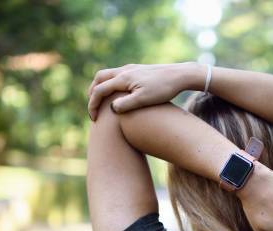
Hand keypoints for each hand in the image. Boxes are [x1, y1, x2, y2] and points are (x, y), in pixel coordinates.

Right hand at [87, 63, 201, 119]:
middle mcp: (124, 71)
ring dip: (101, 87)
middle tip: (93, 108)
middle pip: (99, 78)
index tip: (94, 119)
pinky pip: (118, 75)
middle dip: (92, 93)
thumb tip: (111, 108)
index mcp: (123, 78)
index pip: (99, 90)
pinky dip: (111, 84)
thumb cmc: (164, 89)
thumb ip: (126, 104)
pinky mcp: (138, 70)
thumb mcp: (144, 99)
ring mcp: (131, 68)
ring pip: (108, 75)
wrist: (181, 75)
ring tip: (102, 101)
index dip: (93, 105)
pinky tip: (118, 94)